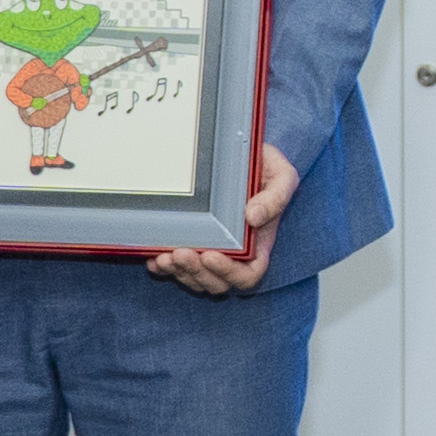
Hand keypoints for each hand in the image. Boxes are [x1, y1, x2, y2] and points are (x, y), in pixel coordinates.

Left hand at [146, 141, 303, 298]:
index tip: (211, 256)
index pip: (248, 275)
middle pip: (217, 283)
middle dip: (197, 272)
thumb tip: (254, 217)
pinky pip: (177, 267)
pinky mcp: (191, 242)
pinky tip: (154, 257)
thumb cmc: (266, 167)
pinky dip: (164, 267)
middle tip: (181, 253)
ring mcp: (212, 250)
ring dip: (179, 272)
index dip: (229, 273)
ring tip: (165, 256)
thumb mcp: (281, 176)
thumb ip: (275, 198)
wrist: (243, 152)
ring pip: (195, 278)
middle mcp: (236, 254)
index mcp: (259, 245)